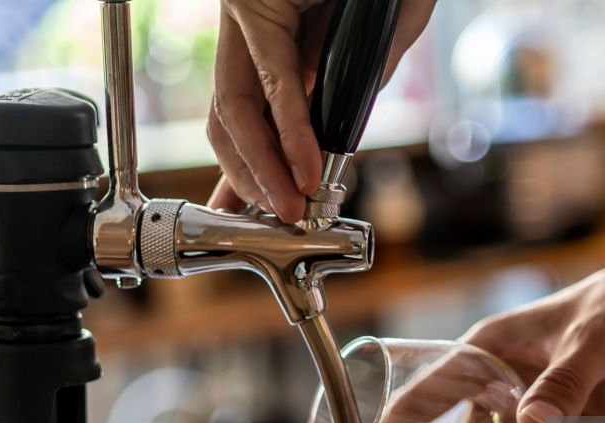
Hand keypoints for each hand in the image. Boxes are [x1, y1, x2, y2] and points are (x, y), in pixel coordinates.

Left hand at [207, 0, 435, 220]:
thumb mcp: (377, 42)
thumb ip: (350, 89)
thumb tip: (330, 143)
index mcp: (268, 35)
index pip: (243, 116)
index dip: (247, 170)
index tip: (260, 211)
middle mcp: (247, 27)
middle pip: (226, 121)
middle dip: (249, 182)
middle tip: (279, 220)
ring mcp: (247, 14)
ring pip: (235, 109)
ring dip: (265, 169)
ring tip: (293, 207)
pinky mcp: (261, 4)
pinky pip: (274, 80)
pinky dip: (291, 132)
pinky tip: (306, 168)